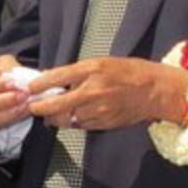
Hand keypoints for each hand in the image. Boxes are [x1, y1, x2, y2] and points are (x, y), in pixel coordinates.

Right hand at [0, 54, 29, 131]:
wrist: (1, 85)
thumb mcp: (3, 63)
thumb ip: (8, 70)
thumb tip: (18, 80)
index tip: (14, 83)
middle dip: (5, 100)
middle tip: (23, 95)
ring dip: (9, 111)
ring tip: (25, 103)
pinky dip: (9, 119)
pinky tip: (20, 110)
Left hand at [27, 57, 187, 129]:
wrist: (155, 90)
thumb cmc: (129, 71)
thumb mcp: (101, 62)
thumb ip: (78, 71)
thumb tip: (55, 78)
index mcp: (92, 69)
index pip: (59, 77)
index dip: (41, 83)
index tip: (31, 87)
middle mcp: (93, 90)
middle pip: (58, 104)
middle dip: (41, 107)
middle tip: (33, 107)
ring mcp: (99, 109)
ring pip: (67, 118)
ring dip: (56, 117)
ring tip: (49, 113)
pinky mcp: (104, 123)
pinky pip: (81, 125)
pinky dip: (72, 122)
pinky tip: (70, 116)